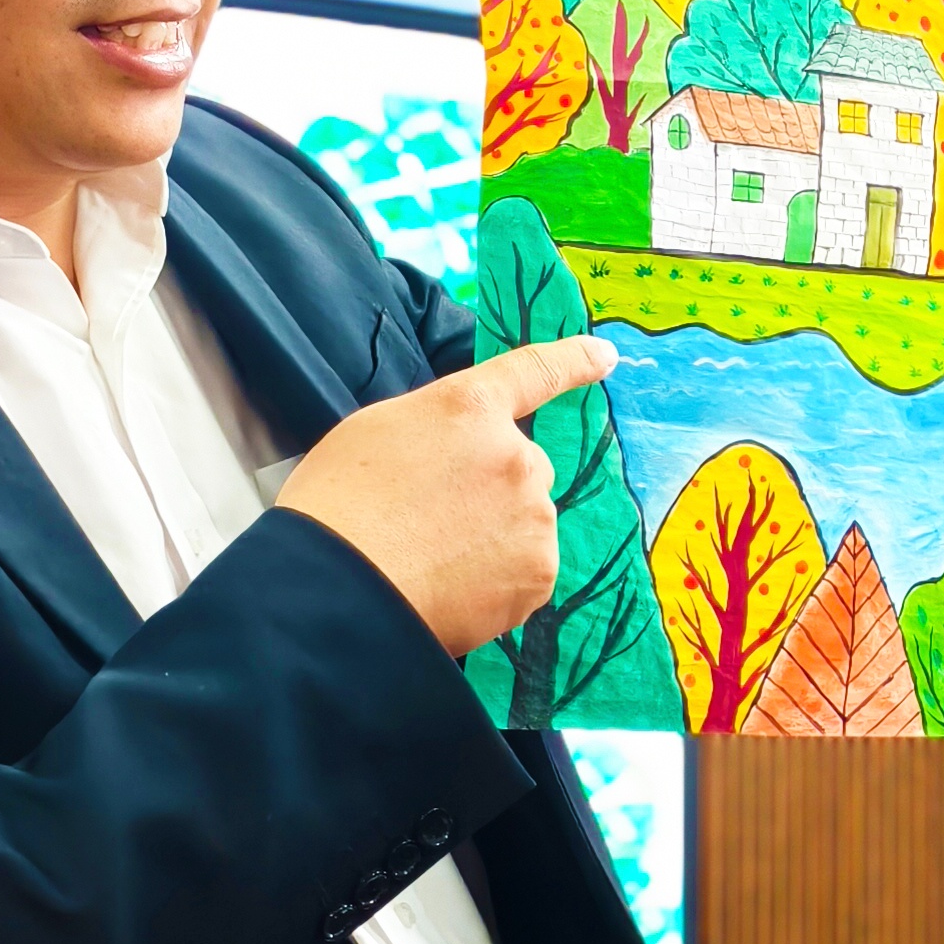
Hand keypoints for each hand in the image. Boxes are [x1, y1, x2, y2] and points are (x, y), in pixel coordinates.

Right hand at [275, 336, 617, 653]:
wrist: (341, 588)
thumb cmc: (340, 505)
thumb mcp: (379, 430)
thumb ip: (439, 429)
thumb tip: (465, 452)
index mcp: (471, 408)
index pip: (534, 371)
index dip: (572, 361)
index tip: (603, 355)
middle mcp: (517, 455)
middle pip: (524, 468)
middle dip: (494, 489)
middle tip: (435, 519)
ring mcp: (534, 516)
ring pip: (527, 522)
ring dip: (497, 536)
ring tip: (436, 558)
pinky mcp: (540, 573)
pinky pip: (527, 570)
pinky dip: (500, 581)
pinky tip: (454, 588)